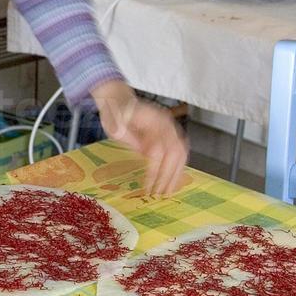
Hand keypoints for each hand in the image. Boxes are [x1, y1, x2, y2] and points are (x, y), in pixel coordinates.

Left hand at [91, 80, 188, 196]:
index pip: (159, 150)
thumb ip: (123, 132)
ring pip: (181, 153)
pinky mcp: (169, 135)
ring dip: (176, 174)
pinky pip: (179, 152)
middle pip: (175, 153)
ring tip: (169, 191)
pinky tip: (173, 180)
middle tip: (160, 194)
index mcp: (153, 121)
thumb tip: (133, 143)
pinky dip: (178, 167)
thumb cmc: (115, 112)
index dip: (154, 170)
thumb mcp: (114, 122)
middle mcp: (166, 124)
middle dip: (168, 176)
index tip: (148, 187)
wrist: (120, 100)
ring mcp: (170, 128)